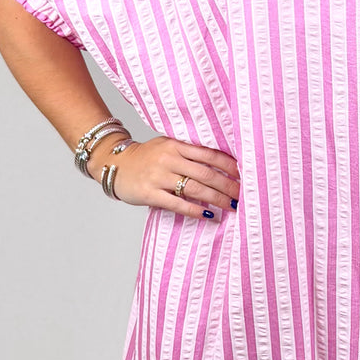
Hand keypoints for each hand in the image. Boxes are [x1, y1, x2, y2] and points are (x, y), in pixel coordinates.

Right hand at [91, 134, 239, 219]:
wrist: (115, 165)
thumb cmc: (147, 157)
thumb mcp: (167, 146)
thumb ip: (190, 153)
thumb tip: (221, 165)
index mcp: (176, 145)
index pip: (209, 154)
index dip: (229, 166)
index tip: (245, 175)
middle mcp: (169, 159)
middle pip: (206, 173)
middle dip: (228, 185)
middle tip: (243, 195)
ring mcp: (159, 177)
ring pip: (195, 188)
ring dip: (217, 199)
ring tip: (231, 206)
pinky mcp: (150, 193)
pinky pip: (177, 203)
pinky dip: (195, 210)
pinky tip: (208, 215)